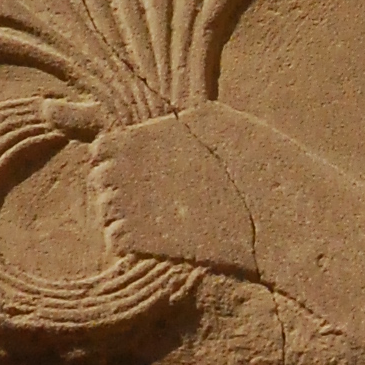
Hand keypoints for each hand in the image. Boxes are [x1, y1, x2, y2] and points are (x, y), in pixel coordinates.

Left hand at [88, 108, 259, 276]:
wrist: (264, 213)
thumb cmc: (248, 163)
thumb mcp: (211, 121)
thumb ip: (177, 122)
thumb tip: (168, 121)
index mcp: (138, 139)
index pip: (101, 149)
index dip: (117, 161)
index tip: (139, 171)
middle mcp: (124, 170)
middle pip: (100, 181)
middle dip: (119, 189)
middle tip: (153, 200)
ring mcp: (126, 206)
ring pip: (105, 212)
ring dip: (123, 217)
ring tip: (160, 221)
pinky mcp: (136, 240)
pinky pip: (115, 241)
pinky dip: (130, 243)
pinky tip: (158, 241)